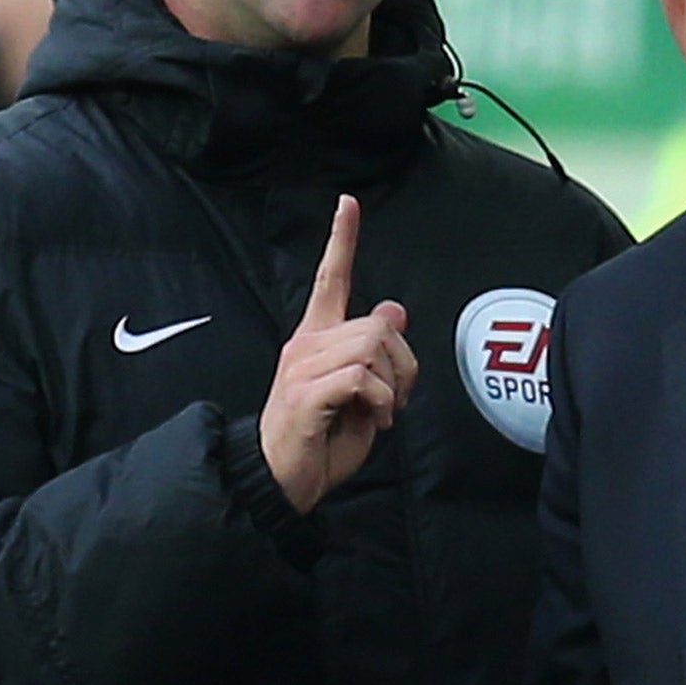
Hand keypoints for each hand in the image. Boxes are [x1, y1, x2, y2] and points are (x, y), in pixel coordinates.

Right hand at [259, 195, 417, 513]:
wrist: (281, 480)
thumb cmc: (321, 440)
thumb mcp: (361, 394)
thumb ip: (376, 354)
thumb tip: (393, 309)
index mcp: (317, 339)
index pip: (331, 278)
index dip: (341, 240)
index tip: (348, 203)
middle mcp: (306, 344)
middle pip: (379, 324)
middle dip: (404, 365)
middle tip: (393, 400)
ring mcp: (302, 366)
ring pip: (374, 347)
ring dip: (392, 386)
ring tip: (379, 412)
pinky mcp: (305, 392)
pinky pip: (361, 377)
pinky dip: (379, 401)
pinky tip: (371, 420)